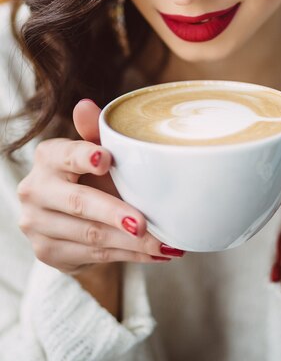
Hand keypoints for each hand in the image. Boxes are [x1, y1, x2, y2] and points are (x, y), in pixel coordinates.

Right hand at [17, 99, 182, 274]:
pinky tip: (154, 253)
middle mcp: (34, 190)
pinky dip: (129, 255)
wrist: (68, 216)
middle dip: (115, 213)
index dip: (85, 157)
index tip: (107, 159)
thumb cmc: (89, 174)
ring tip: (165, 243)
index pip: (66, 155)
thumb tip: (86, 105)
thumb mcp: (96, 150)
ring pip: (91, 235)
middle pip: (79, 203)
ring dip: (132, 243)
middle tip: (143, 223)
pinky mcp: (48, 252)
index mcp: (47, 157)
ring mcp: (37, 225)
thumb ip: (95, 132)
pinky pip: (95, 255)